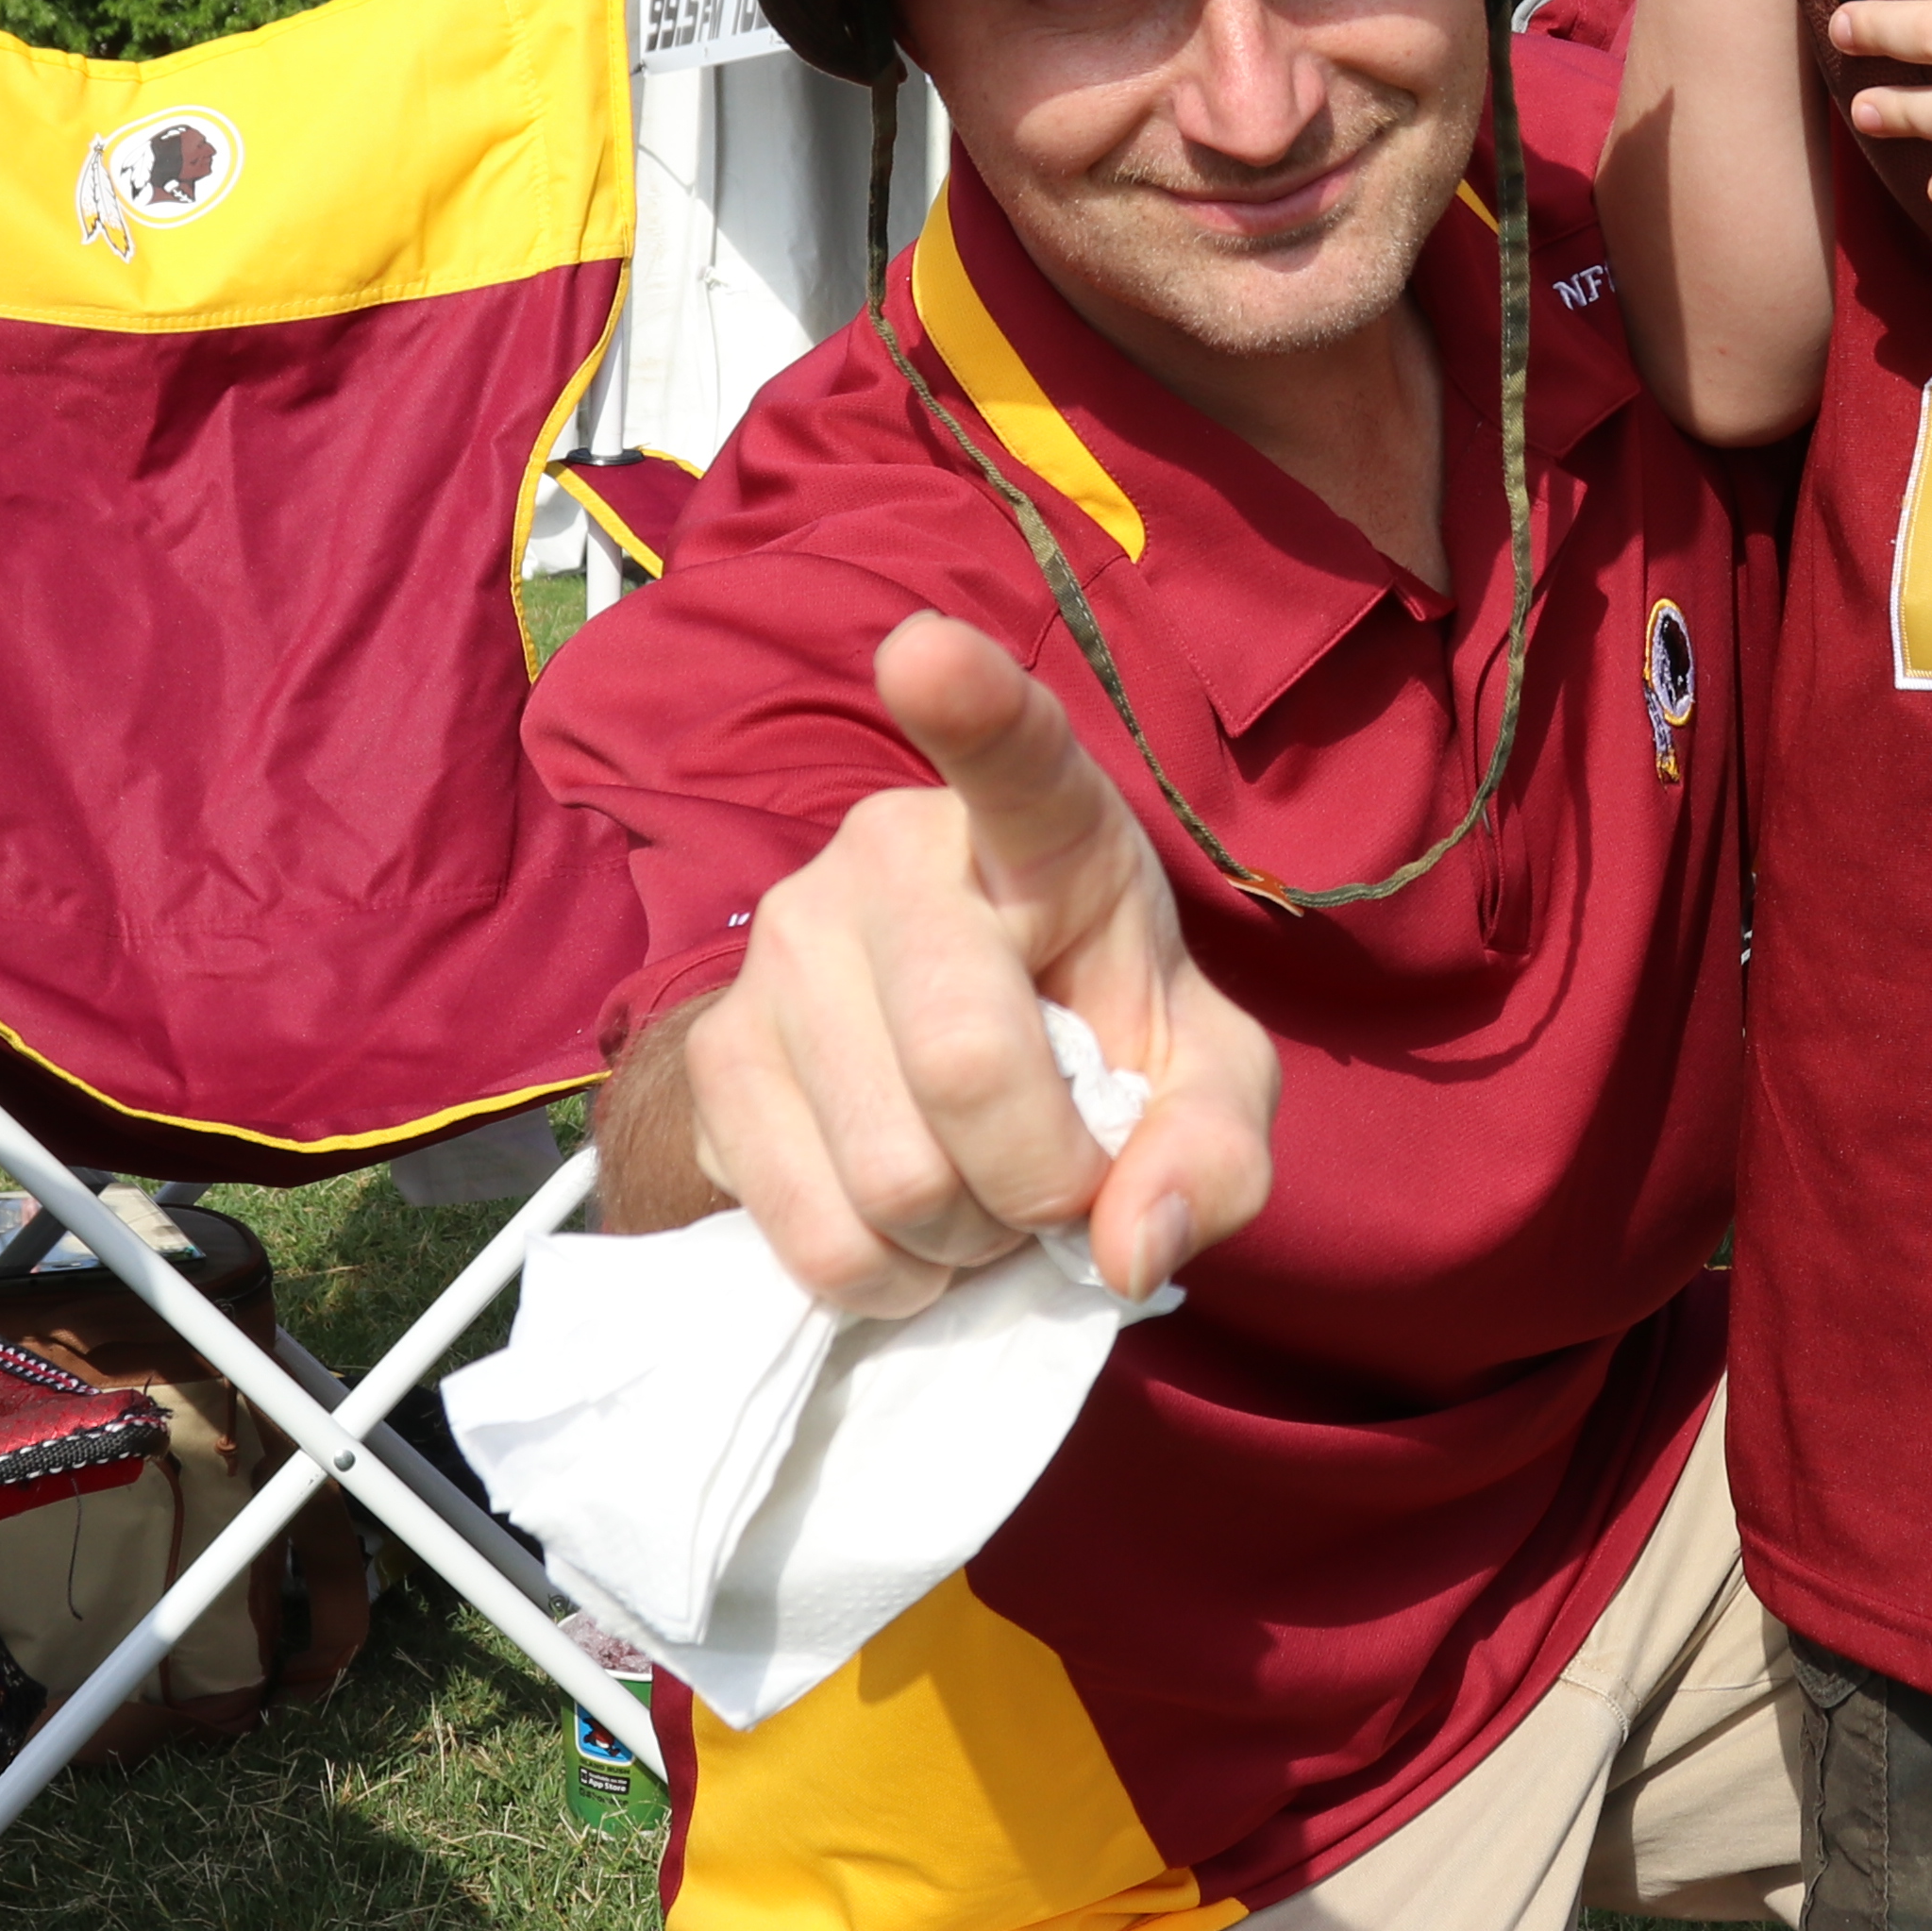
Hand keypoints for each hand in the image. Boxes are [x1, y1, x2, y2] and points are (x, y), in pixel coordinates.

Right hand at [671, 615, 1279, 1320]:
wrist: (944, 1077)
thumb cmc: (1097, 1036)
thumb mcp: (1203, 1081)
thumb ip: (1218, 1153)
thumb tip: (1134, 1249)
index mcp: (1041, 824)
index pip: (1010, 753)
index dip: (969, 703)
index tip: (922, 651)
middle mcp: (889, 855)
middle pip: (966, 1064)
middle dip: (1041, 1184)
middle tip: (1057, 1179)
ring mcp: (782, 948)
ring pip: (889, 1175)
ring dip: (966, 1241)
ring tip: (981, 1192)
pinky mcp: (713, 1052)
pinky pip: (815, 1238)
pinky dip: (892, 1279)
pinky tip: (911, 1228)